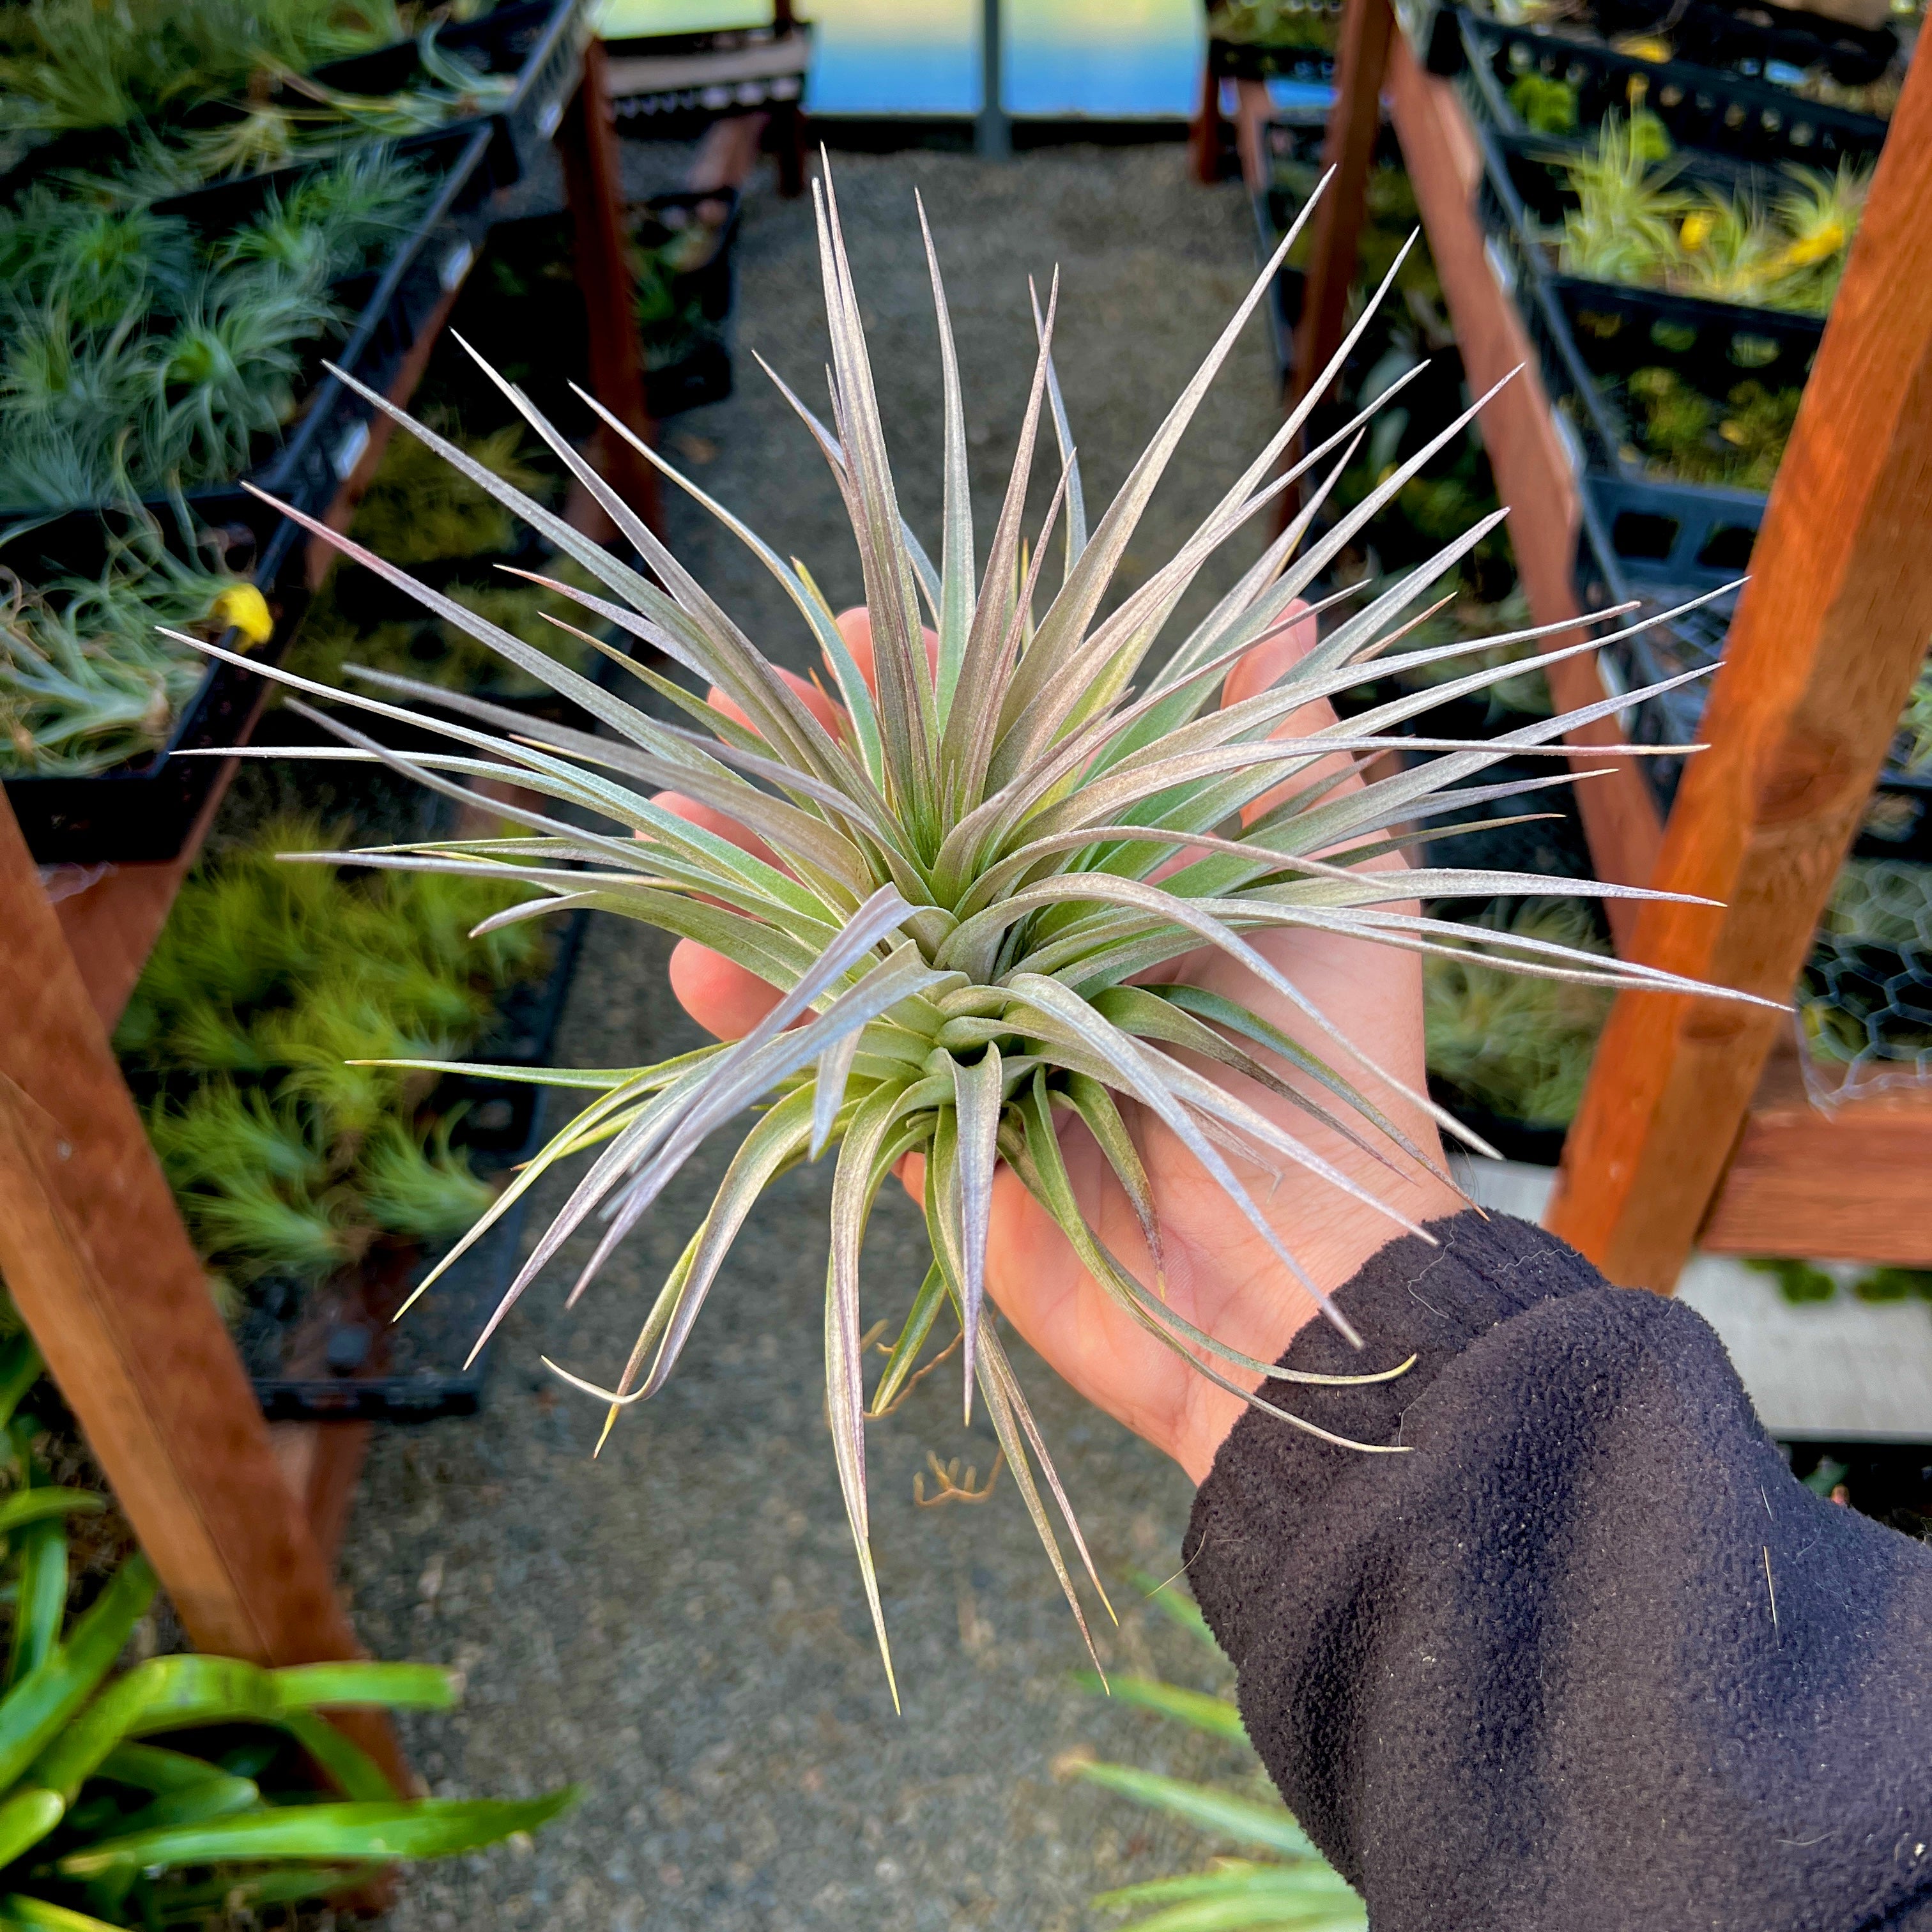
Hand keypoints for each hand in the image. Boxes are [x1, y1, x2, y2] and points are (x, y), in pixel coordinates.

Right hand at [660, 608, 1459, 1483]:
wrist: (1300, 1265)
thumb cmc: (1334, 1056)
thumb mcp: (1341, 870)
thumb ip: (1283, 741)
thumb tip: (1285, 599)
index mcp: (1118, 870)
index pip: (1002, 753)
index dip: (929, 692)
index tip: (857, 630)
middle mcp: (1038, 940)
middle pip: (903, 834)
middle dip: (812, 768)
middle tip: (726, 707)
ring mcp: (980, 1033)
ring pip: (849, 937)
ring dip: (757, 878)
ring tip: (675, 812)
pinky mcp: (937, 1125)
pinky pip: (836, 1058)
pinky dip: (764, 1014)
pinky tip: (698, 960)